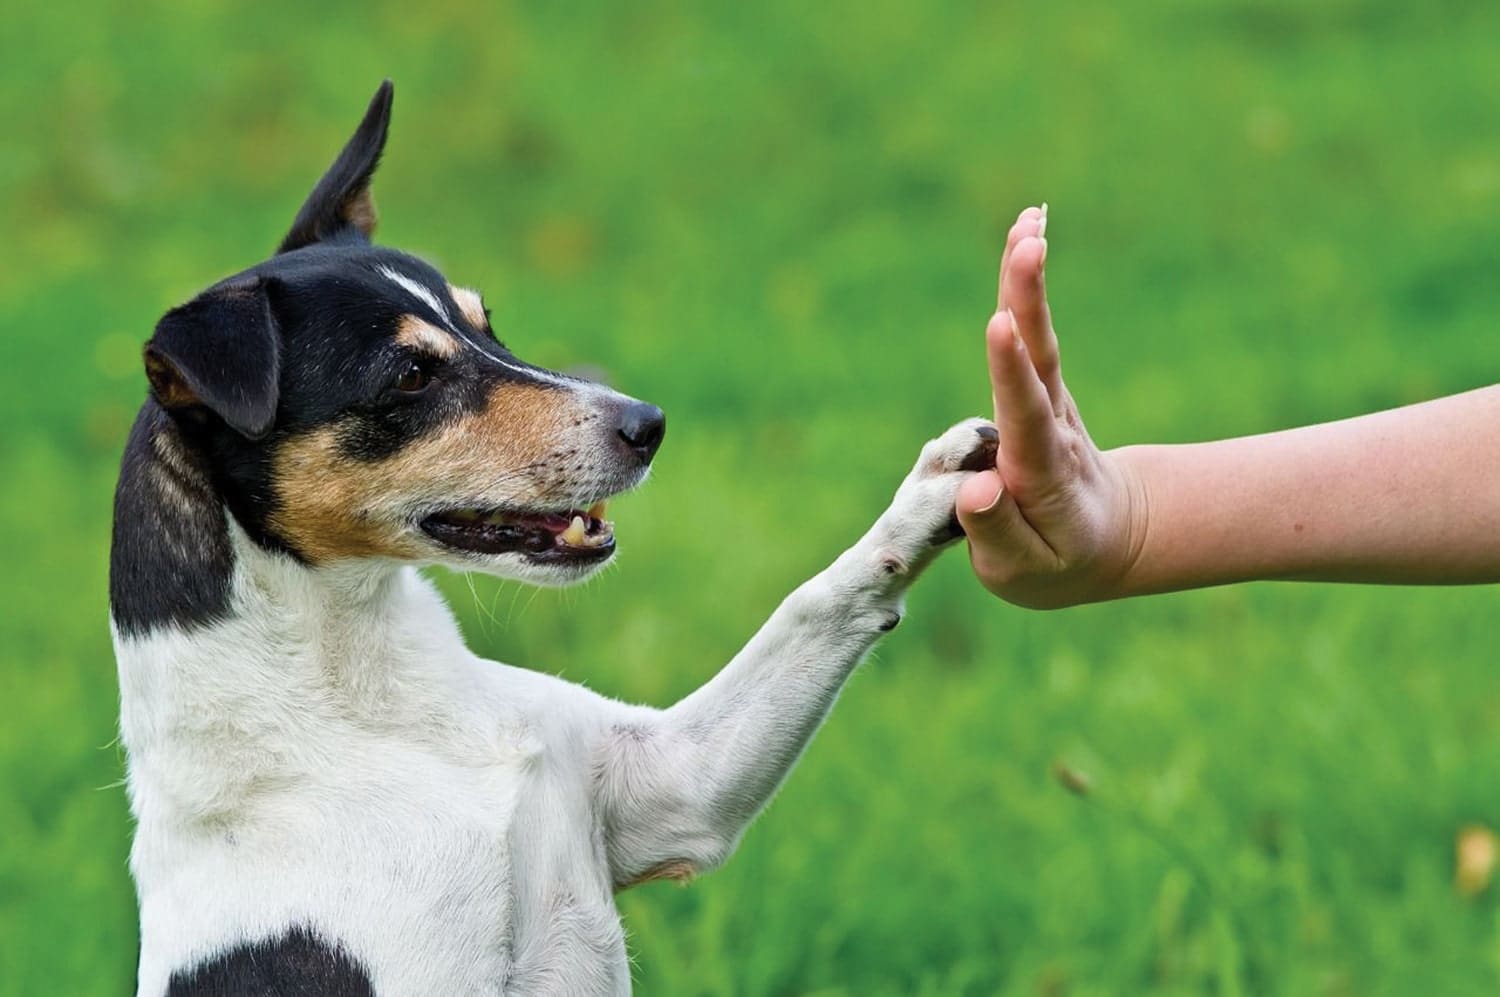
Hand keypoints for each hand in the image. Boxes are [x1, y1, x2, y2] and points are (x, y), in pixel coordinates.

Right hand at [954, 206, 1146, 607]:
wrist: (1108, 540)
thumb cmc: (1056, 563)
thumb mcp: (1024, 573)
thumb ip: (998, 533)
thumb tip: (978, 488)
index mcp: (1042, 474)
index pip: (1025, 417)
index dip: (1010, 373)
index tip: (1001, 327)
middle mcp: (1050, 427)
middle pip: (1040, 359)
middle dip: (1029, 301)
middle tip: (1028, 244)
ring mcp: (1049, 402)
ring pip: (1038, 337)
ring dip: (1029, 279)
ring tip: (1028, 221)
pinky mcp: (1040, 388)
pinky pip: (1031, 332)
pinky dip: (1025, 284)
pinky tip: (1025, 231)